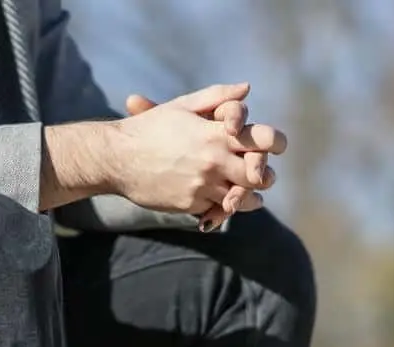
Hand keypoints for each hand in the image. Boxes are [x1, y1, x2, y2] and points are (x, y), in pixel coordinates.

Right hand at [123, 85, 285, 229]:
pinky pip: (217, 210)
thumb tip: (247, 89)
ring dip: (246, 196)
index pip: (264, 140)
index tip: (276, 146)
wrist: (117, 159)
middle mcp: (213, 161)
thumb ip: (218, 97)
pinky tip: (221, 202)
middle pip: (258, 175)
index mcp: (216, 134)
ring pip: (241, 198)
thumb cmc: (150, 128)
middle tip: (260, 174)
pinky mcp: (190, 205)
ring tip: (244, 193)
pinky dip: (222, 207)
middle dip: (263, 175)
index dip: (276, 143)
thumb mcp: (182, 106)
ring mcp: (202, 185)